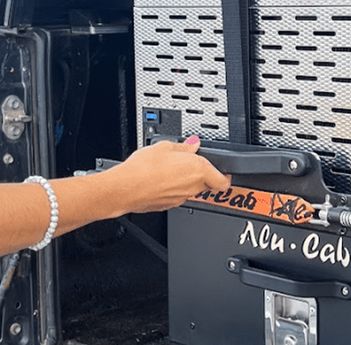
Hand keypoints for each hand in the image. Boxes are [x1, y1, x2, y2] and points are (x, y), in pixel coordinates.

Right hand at [108, 136, 230, 213]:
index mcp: (198, 170)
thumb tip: (193, 144)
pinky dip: (173, 189)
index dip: (225, 175)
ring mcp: (181, 198)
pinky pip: (177, 196)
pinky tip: (161, 180)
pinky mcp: (168, 205)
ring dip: (186, 182)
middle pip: (207, 184)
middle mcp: (193, 187)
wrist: (125, 189)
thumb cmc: (144, 168)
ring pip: (191, 190)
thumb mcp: (165, 146)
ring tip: (171, 169)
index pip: (224, 180)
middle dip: (203, 175)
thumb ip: (184, 146)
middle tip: (191, 164)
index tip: (223, 170)